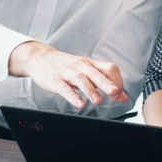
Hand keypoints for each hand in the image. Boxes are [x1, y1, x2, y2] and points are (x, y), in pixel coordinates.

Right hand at [7, 41, 126, 109]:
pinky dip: (72, 96)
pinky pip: (64, 88)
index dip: (116, 81)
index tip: (120, 94)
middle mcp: (80, 66)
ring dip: (90, 90)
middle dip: (107, 83)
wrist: (40, 57)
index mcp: (90, 64)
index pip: (109, 68)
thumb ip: (103, 82)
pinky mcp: (55, 80)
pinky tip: (79, 104)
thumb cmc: (66, 66)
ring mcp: (67, 72)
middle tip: (115, 93)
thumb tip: (122, 96)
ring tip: (97, 100)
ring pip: (81, 79)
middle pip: (96, 73)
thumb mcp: (85, 71)